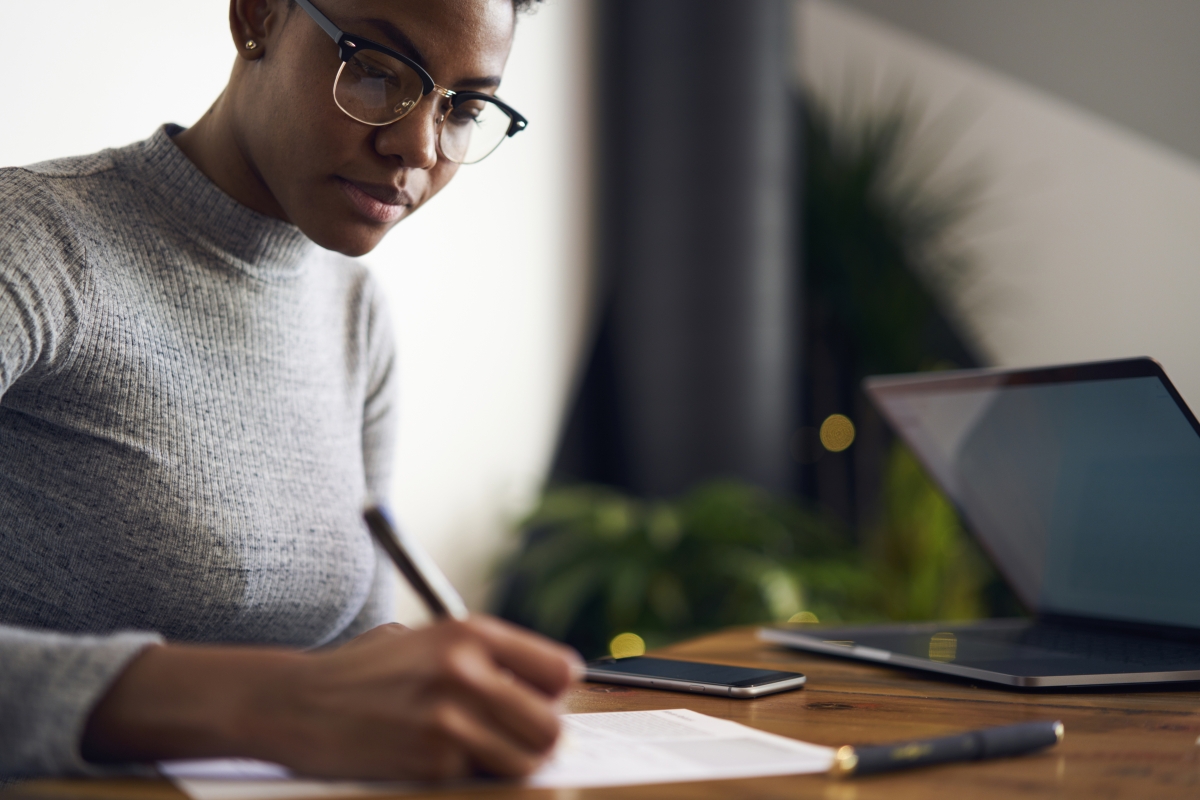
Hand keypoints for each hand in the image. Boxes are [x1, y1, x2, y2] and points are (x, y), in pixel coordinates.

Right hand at [255, 618, 580, 778]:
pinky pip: (481, 780)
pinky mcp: (432, 764)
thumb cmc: (367, 673)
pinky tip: (435, 759)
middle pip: (552, 725)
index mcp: (471, 632)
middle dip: (537, 738)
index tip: (536, 703)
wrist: (295, 702)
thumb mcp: (429, 641)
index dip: (553, 694)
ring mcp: (450, 719)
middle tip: (510, 737)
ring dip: (509, 764)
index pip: (561, 670)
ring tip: (477, 752)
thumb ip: (486, 659)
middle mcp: (467, 670)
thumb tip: (551, 692)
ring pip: (526, 762)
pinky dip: (468, 778)